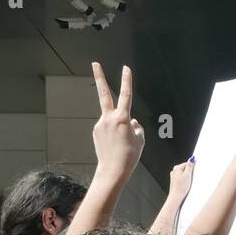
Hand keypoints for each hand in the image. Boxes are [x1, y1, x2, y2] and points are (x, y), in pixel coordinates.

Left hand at [91, 62, 143, 177]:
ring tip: (122, 143)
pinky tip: (115, 145)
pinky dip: (113, 133)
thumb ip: (137, 128)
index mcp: (122, 118)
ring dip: (118, 126)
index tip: (126, 68)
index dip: (126, 81)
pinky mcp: (96, 131)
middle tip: (95, 64)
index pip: (125, 95)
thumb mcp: (140, 141)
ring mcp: (100, 124)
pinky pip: (108, 128)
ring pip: (112, 118)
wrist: (113, 170)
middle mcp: (108, 118)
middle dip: (100, 77)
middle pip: (103, 93)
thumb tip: (133, 122)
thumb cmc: (129, 157)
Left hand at [168, 159, 194, 200]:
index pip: (187, 163)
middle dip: (190, 172)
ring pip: (183, 174)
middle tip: (192, 179)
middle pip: (185, 169)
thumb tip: (192, 159)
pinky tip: (186, 185)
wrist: (176, 197)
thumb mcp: (187, 175)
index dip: (192, 167)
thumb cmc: (181, 187)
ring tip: (188, 183)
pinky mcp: (175, 182)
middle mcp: (174, 171)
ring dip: (187, 177)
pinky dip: (185, 181)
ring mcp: (174, 176)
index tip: (195, 172)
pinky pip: (182, 179)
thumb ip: (190, 166)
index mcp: (177, 168)